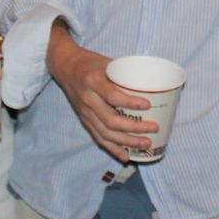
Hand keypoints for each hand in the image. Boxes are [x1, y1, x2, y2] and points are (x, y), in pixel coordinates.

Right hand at [47, 30, 154, 162]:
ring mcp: (85, 112)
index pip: (112, 96)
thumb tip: (150, 85)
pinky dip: (113, 149)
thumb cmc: (90, 63)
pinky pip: (99, 138)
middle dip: (134, 128)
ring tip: (145, 143)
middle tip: (153, 128)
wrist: (65, 67)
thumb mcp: (106, 62)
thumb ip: (123, 76)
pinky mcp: (84, 121)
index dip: (130, 102)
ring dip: (127, 141)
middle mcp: (87, 99)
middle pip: (110, 120)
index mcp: (93, 81)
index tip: (147, 105)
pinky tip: (126, 156)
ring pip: (106, 133)